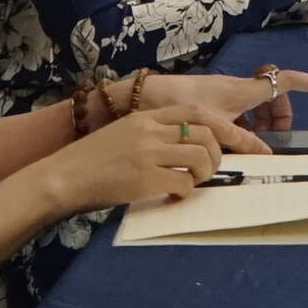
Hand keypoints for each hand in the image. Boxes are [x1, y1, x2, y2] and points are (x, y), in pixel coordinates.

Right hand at [52, 104, 233, 208]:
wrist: (63, 176)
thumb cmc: (92, 160)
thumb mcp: (125, 133)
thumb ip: (153, 133)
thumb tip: (189, 146)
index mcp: (146, 116)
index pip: (196, 112)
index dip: (224, 125)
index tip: (243, 139)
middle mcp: (150, 130)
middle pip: (206, 134)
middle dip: (217, 154)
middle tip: (209, 170)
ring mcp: (149, 153)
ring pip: (201, 157)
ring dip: (204, 174)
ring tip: (190, 183)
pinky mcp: (145, 178)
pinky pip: (184, 183)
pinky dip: (186, 191)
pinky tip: (173, 195)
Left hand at [135, 68, 307, 139]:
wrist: (145, 97)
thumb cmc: (179, 104)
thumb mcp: (213, 125)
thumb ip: (240, 140)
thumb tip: (266, 155)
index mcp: (244, 90)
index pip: (285, 81)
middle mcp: (238, 90)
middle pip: (274, 96)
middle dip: (281, 115)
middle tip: (274, 138)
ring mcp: (226, 96)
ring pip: (257, 106)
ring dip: (263, 123)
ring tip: (254, 145)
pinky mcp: (214, 104)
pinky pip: (241, 113)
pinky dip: (245, 126)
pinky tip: (234, 145)